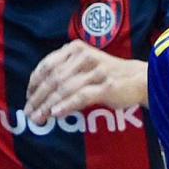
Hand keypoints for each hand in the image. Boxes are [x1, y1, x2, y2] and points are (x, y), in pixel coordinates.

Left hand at [25, 42, 145, 122]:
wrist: (140, 78)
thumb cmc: (110, 74)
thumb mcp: (86, 64)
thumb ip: (66, 71)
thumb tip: (41, 91)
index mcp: (75, 49)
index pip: (47, 65)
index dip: (34, 82)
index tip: (28, 97)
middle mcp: (84, 57)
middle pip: (54, 78)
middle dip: (38, 98)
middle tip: (29, 113)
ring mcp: (96, 71)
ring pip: (65, 89)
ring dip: (48, 105)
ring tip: (38, 118)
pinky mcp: (107, 86)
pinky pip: (81, 96)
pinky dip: (66, 105)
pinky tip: (56, 114)